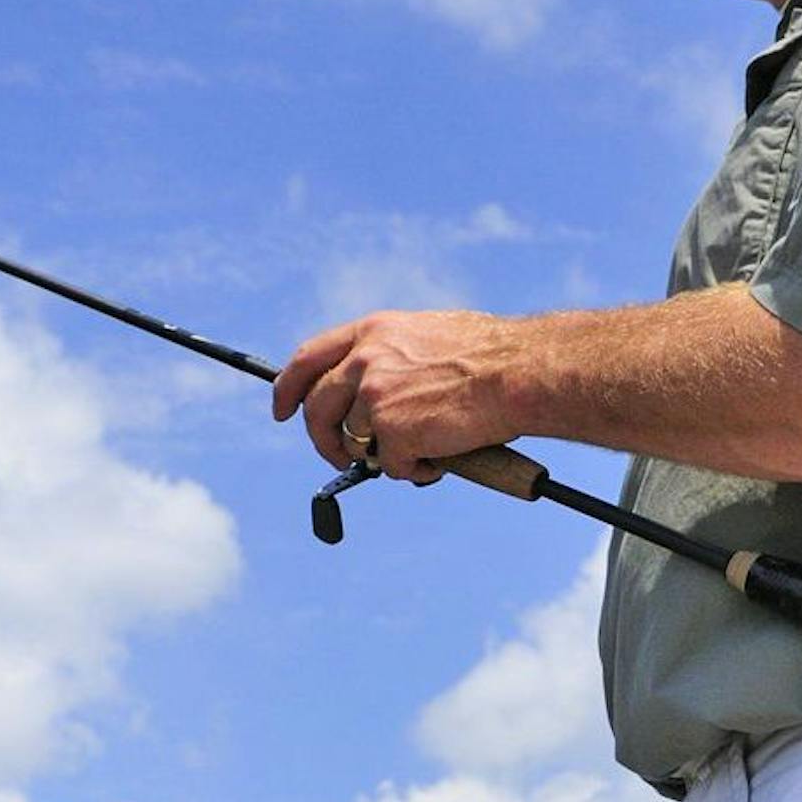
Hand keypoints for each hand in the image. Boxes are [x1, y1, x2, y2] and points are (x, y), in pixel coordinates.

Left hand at [272, 308, 518, 481]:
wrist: (518, 373)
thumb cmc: (490, 357)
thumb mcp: (427, 335)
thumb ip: (392, 355)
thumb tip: (377, 388)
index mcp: (372, 332)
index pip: (308, 359)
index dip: (288, 388)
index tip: (282, 409)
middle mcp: (365, 361)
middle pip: (316, 410)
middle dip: (323, 440)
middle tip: (341, 457)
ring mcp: (375, 398)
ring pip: (357, 444)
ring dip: (385, 455)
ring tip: (425, 448)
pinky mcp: (392, 432)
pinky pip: (390, 466)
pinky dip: (414, 469)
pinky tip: (441, 456)